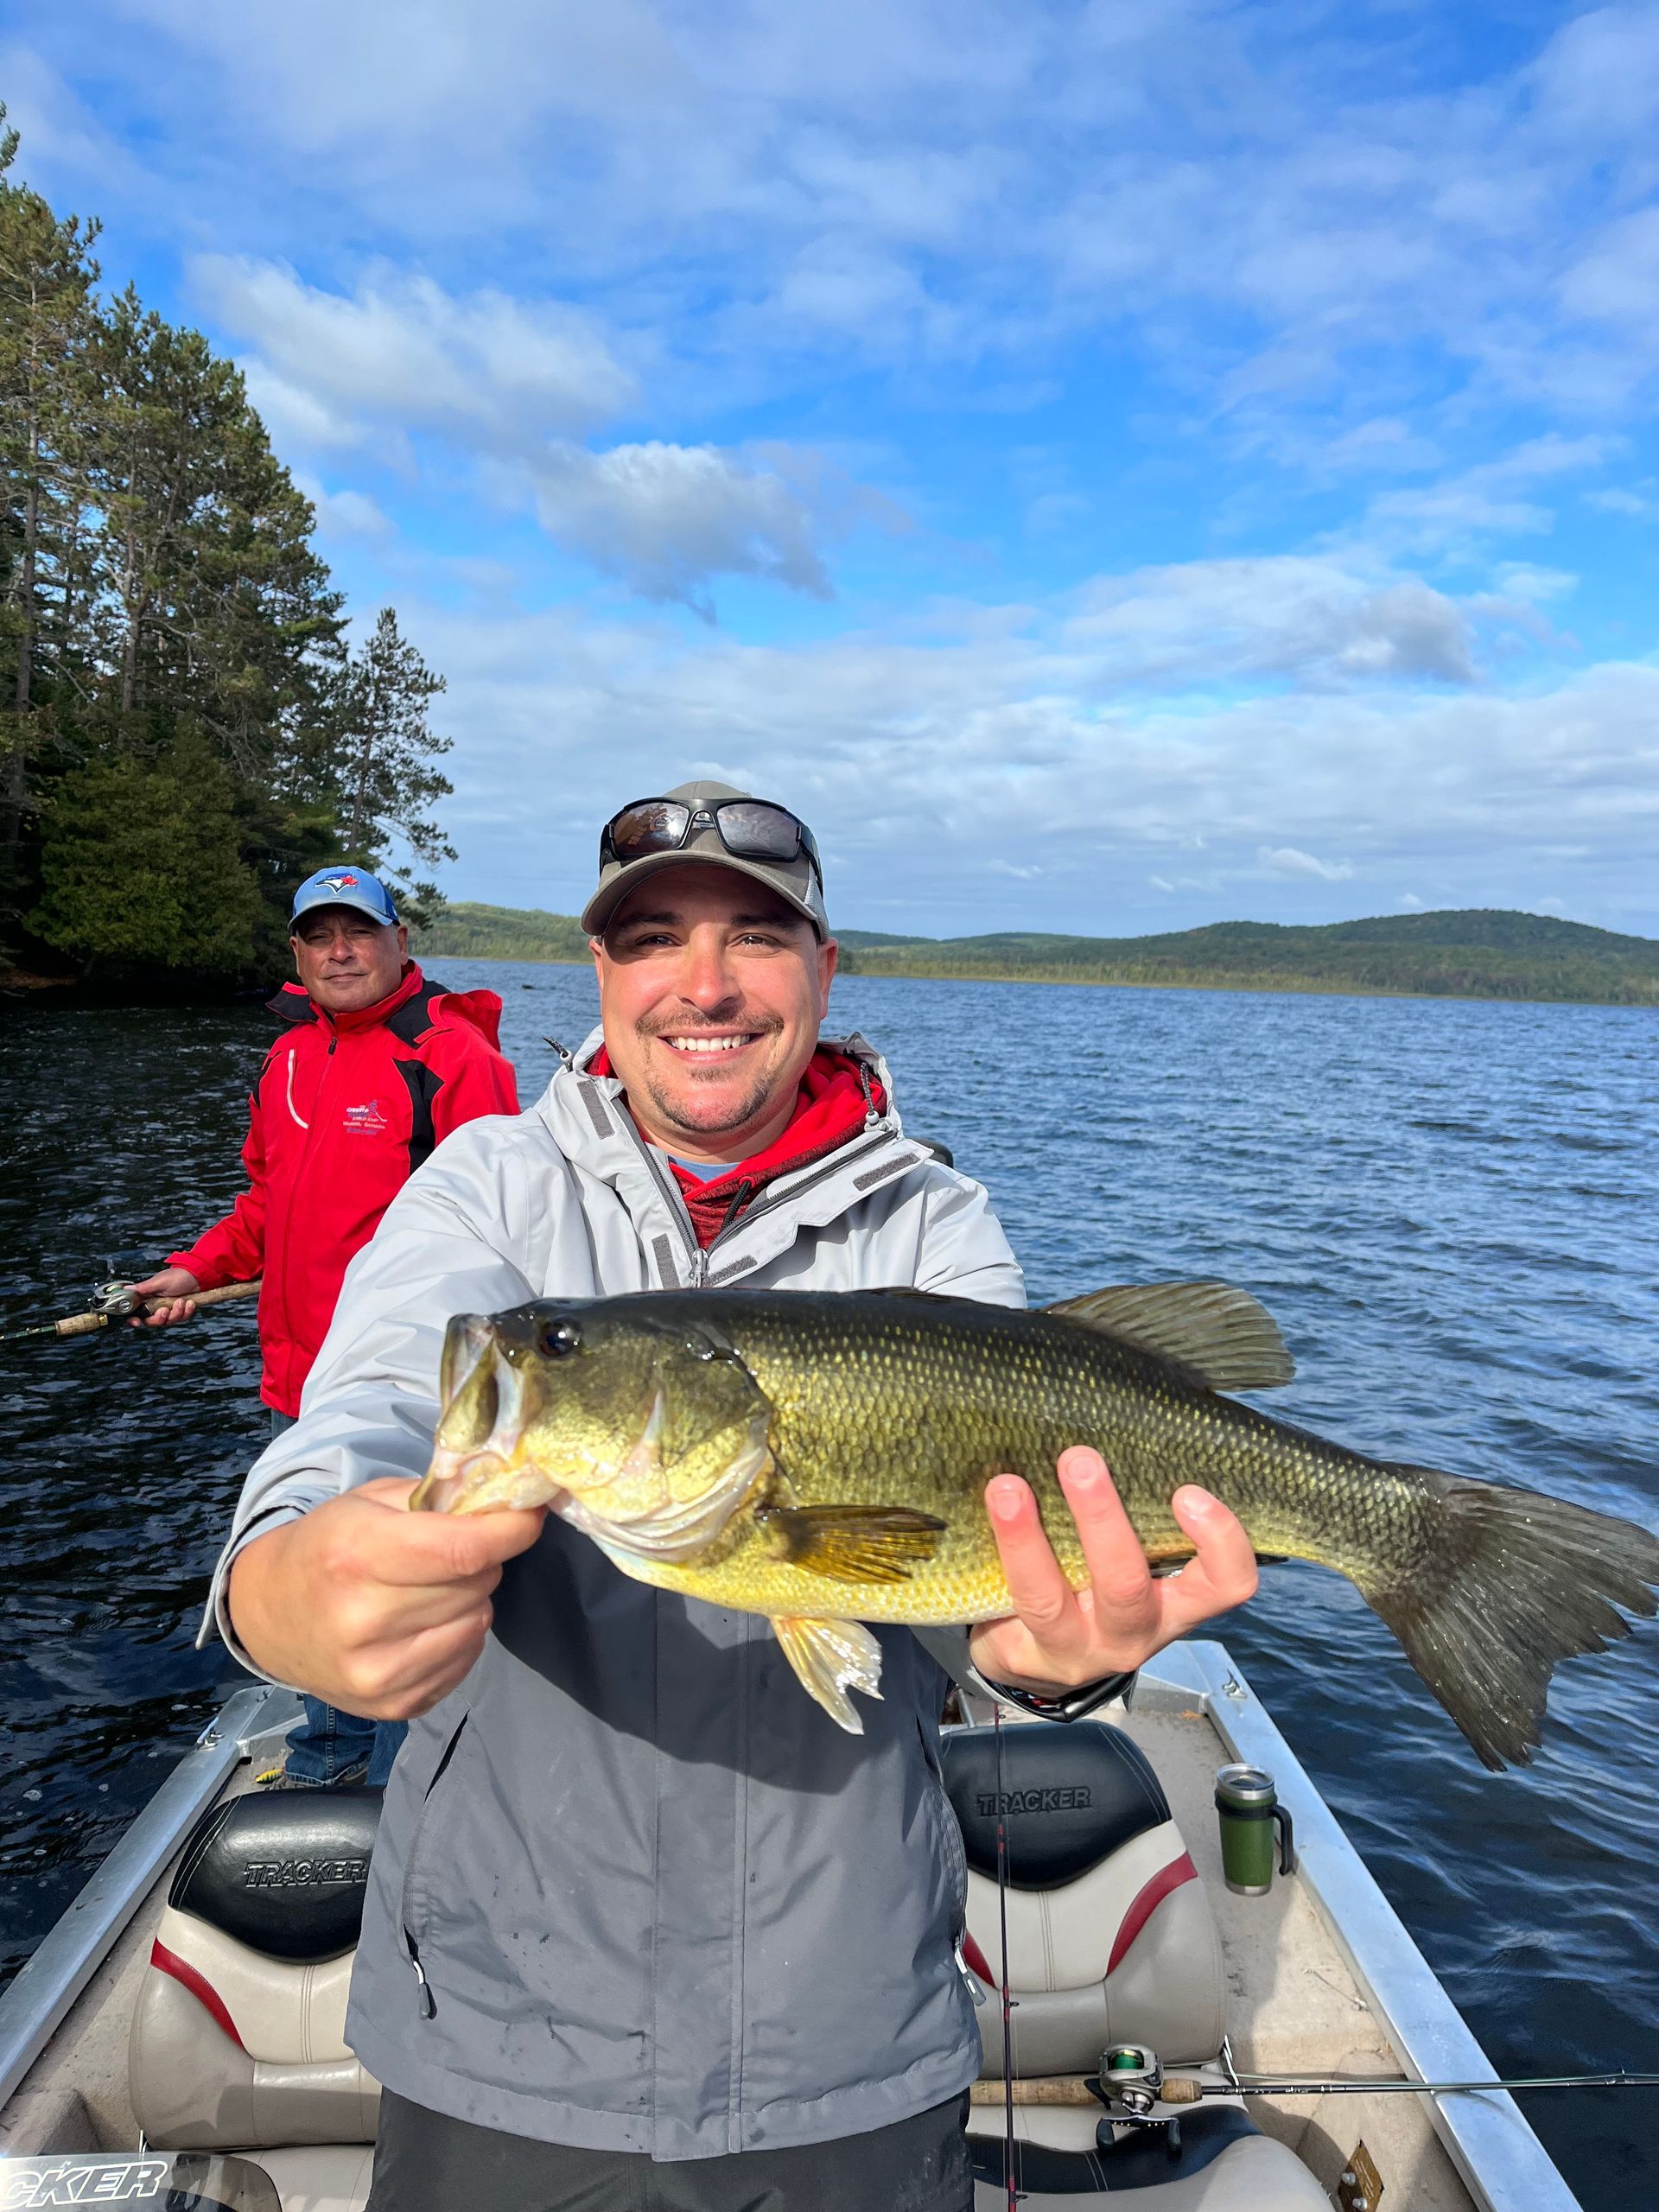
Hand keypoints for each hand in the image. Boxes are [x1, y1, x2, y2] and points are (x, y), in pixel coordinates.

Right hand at [126, 1267, 199, 1326]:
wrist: (198, 1275)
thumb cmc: (178, 1275)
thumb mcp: (159, 1281)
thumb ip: (143, 1288)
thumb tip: (125, 1290)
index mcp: (147, 1298)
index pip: (136, 1313)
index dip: (134, 1320)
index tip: (137, 1322)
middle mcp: (156, 1305)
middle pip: (151, 1322)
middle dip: (159, 1318)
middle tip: (165, 1310)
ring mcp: (169, 1309)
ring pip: (168, 1322)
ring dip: (176, 1313)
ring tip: (181, 1301)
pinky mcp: (180, 1311)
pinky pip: (182, 1319)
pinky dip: (187, 1312)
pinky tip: (190, 1302)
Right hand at [226, 1477, 545, 1718]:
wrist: (270, 1616)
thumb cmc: (326, 1546)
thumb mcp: (368, 1502)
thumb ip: (435, 1498)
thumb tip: (506, 1498)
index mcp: (357, 1556)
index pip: (463, 1549)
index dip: (510, 1530)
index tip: (529, 1515)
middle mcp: (364, 1620)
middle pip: (476, 1584)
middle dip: (481, 1560)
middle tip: (453, 1551)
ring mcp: (378, 1673)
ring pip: (477, 1623)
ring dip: (470, 1600)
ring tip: (432, 1589)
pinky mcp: (392, 1706)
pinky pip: (464, 1660)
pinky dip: (458, 1636)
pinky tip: (424, 1624)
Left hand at [968, 1447, 1257, 1692]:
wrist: (1039, 1652)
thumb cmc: (1097, 1579)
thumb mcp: (1133, 1557)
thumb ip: (1139, 1509)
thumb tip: (1124, 1413)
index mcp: (1174, 1604)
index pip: (1226, 1583)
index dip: (1219, 1541)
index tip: (1187, 1491)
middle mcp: (1131, 1633)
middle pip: (1126, 1586)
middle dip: (1101, 1519)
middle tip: (1077, 1460)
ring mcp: (1073, 1648)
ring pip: (1048, 1599)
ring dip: (1025, 1539)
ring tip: (1006, 1487)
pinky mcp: (1019, 1653)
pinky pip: (1002, 1603)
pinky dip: (992, 1554)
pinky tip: (978, 1512)